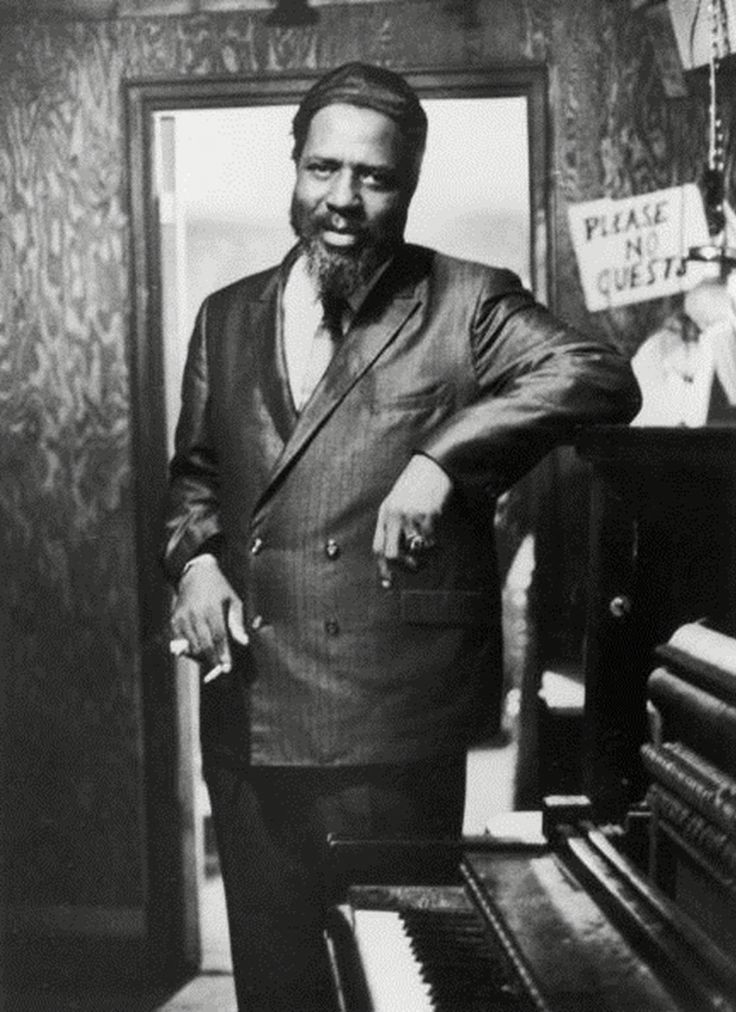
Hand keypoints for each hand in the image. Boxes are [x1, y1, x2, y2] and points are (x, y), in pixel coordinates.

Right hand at [169, 555, 247, 677]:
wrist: (195, 572)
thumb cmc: (219, 588)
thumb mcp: (233, 600)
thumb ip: (237, 622)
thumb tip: (244, 642)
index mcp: (211, 608)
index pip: (218, 637)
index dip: (223, 654)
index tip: (227, 667)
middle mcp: (195, 613)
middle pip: (204, 645)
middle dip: (212, 660)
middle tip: (220, 668)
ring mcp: (182, 617)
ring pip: (192, 646)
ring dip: (202, 656)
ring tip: (211, 657)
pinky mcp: (174, 620)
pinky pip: (181, 642)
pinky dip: (189, 649)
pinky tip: (199, 649)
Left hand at [372, 454, 452, 585]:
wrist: (432, 467)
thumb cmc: (414, 487)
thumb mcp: (396, 503)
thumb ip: (393, 525)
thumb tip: (393, 554)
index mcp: (384, 514)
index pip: (378, 547)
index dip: (382, 568)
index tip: (387, 583)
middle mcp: (395, 517)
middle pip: (392, 554)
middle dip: (403, 568)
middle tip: (413, 568)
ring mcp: (412, 517)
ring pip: (415, 552)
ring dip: (423, 560)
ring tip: (428, 556)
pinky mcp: (429, 516)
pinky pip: (431, 543)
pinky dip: (436, 550)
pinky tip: (438, 545)